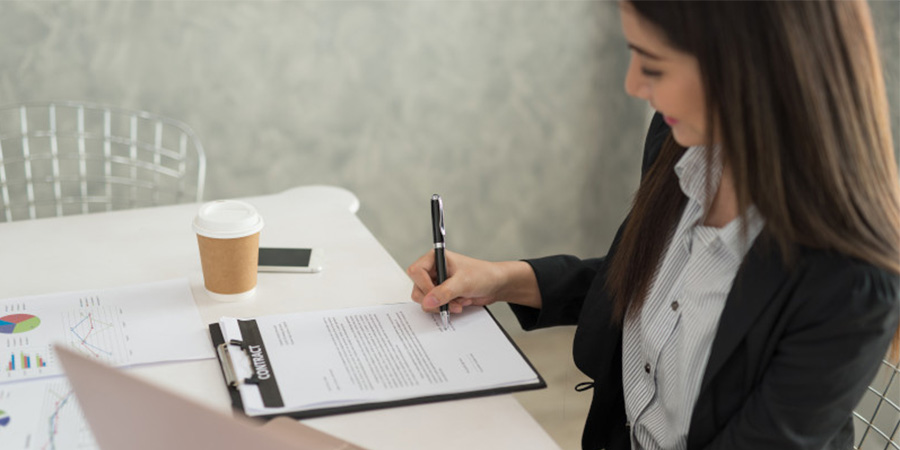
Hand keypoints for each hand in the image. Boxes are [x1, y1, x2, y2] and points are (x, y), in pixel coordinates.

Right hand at [406, 250, 540, 313]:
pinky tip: (460, 303)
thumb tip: (427, 302)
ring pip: (425, 300)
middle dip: (435, 299)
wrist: (495, 285)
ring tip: (459, 302)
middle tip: (450, 302)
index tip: (436, 295)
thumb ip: (444, 292)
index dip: (424, 286)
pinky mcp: (441, 295)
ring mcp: (436, 283)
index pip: (416, 272)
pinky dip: (446, 308)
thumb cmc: (483, 275)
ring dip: (442, 305)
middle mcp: (433, 270)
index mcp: (435, 258)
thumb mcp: (463, 282)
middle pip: (418, 288)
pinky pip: (435, 306)